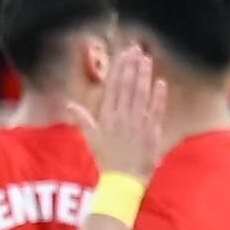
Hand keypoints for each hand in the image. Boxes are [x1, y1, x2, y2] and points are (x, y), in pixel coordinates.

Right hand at [72, 43, 166, 183]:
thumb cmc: (107, 160)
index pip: (114, 87)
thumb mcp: (91, 138)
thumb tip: (69, 104)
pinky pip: (155, 110)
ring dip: (144, 75)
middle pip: (127, 86)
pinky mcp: (151, 131)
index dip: (119, 69)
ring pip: (141, 94)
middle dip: (132, 66)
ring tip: (147, 59)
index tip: (124, 54)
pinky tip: (160, 82)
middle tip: (136, 49)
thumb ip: (83, 119)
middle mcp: (122, 117)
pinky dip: (158, 97)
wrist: (123, 180)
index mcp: (107, 117)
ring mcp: (137, 123)